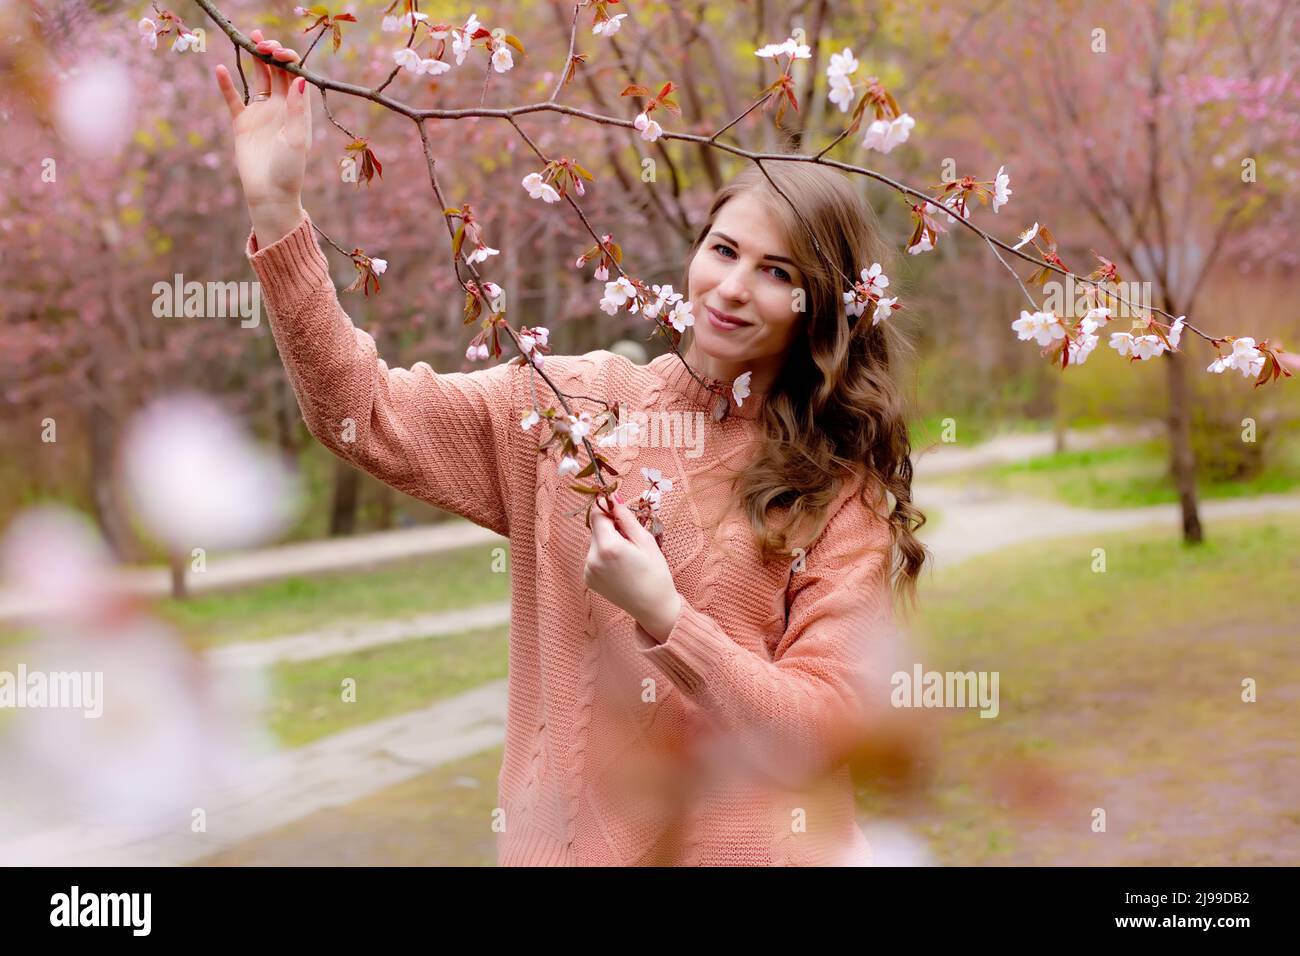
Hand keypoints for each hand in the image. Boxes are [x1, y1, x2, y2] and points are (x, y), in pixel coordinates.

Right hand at [214, 30, 310, 213]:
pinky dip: (227, 84)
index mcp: (299, 111)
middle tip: (262, 40)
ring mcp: (262, 113)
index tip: (279, 53)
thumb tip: (300, 79)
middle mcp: (282, 108)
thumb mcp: (297, 139)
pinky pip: (233, 98)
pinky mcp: (243, 123)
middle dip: (272, 53)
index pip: (296, 76)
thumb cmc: (289, 170)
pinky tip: (221, 69)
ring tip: (249, 40)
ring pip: (258, 79)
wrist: (269, 194)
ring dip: (254, 59)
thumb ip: (298, 109)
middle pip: (277, 72)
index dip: (289, 60)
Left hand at [584, 494, 682, 642]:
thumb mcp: (645, 540)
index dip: (607, 507)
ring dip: (608, 541)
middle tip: (631, 539)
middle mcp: (592, 558)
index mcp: (608, 547)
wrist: (653, 607)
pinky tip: (620, 567)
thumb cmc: (655, 573)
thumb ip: (625, 518)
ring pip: (595, 543)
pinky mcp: (588, 579)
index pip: (597, 514)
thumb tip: (613, 498)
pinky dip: (604, 556)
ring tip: (627, 556)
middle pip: (595, 528)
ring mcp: (588, 571)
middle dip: (610, 527)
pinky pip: (593, 557)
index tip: (619, 508)